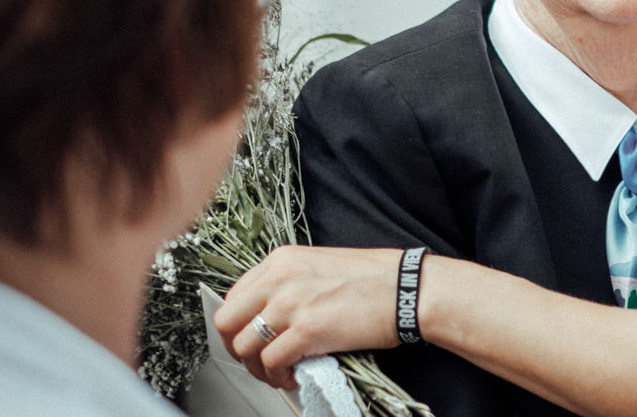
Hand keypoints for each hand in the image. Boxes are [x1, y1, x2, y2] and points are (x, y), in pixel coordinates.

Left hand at [215, 244, 405, 388]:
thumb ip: (291, 283)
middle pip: (227, 321)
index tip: (251, 338)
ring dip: (257, 368)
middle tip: (255, 360)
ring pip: (245, 347)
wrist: (408, 289)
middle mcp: (279, 278)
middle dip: (236, 348)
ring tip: (278, 373)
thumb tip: (272, 314)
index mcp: (282, 259)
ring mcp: (290, 303)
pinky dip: (278, 377)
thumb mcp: (323, 266)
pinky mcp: (307, 330)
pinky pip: (271, 363)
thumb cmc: (377, 279)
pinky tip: (294, 377)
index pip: (235, 295)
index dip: (238, 325)